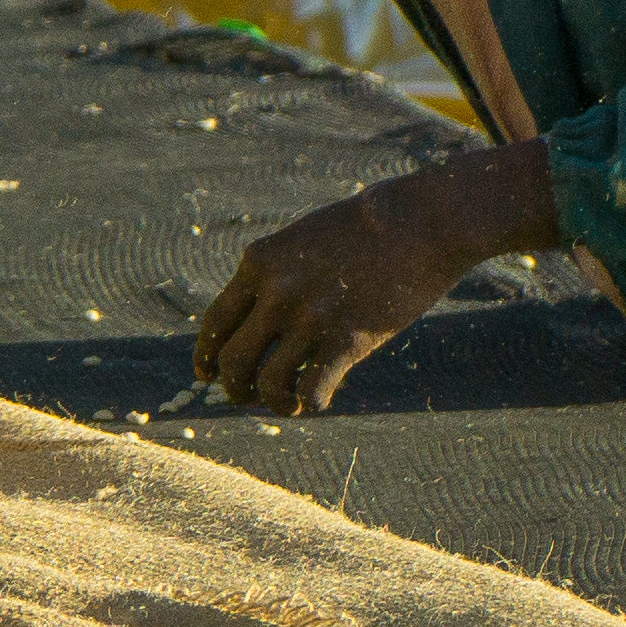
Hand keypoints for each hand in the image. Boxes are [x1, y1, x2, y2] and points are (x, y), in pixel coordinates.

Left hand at [196, 140, 564, 413]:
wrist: (419, 222)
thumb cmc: (365, 230)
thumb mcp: (302, 241)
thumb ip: (275, 278)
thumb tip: (259, 324)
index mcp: (259, 264)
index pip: (215, 323)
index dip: (206, 355)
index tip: (206, 375)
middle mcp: (276, 292)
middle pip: (233, 360)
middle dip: (235, 387)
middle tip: (247, 396)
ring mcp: (310, 318)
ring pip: (267, 383)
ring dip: (273, 401)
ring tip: (288, 402)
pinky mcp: (347, 341)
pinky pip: (311, 391)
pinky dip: (309, 403)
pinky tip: (316, 400)